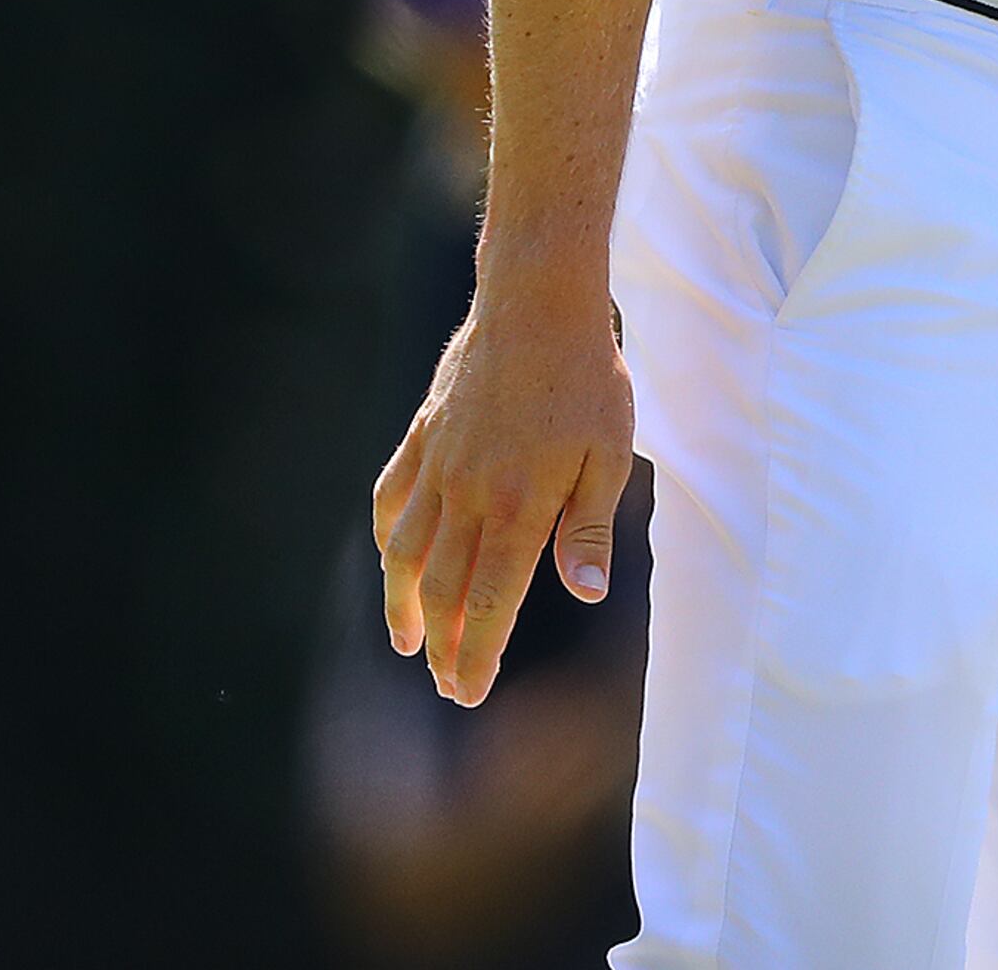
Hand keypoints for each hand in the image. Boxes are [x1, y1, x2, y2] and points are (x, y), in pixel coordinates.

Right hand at [372, 275, 635, 706]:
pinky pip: (390, 499)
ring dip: (405, 604)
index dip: (478, 653)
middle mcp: (468, 496)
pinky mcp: (422, 437)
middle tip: (447, 684)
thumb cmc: (588, 379)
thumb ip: (589, 530)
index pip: (490, 602)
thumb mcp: (611, 453)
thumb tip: (585, 596)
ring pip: (405, 553)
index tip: (469, 692)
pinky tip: (391, 562)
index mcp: (519, 507)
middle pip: (443, 590)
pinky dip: (386, 538)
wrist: (539, 305)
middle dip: (443, 646)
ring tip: (410, 642)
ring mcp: (438, 466)